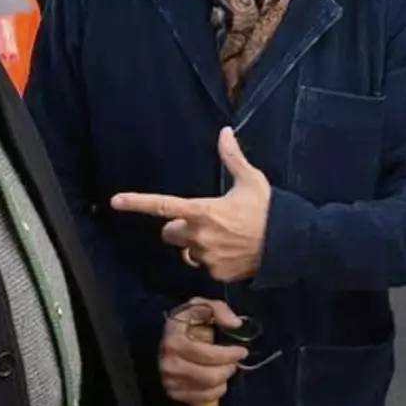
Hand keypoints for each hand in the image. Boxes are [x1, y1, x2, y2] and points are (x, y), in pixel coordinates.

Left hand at [113, 128, 271, 282]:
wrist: (289, 244)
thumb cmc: (269, 210)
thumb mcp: (252, 180)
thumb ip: (233, 158)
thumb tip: (224, 132)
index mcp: (202, 211)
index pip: (162, 206)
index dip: (137, 203)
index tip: (116, 201)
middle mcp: (199, 236)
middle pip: (170, 233)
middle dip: (180, 227)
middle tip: (204, 220)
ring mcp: (207, 257)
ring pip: (187, 251)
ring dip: (196, 245)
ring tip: (223, 238)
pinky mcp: (217, 273)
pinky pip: (205, 266)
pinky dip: (214, 260)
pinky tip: (232, 252)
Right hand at [159, 298, 247, 403]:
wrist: (171, 338)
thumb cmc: (190, 323)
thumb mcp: (203, 307)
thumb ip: (219, 309)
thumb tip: (235, 324)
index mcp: (174, 339)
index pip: (207, 354)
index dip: (228, 354)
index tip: (241, 351)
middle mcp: (168, 362)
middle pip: (210, 376)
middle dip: (228, 368)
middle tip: (234, 362)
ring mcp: (169, 379)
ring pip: (209, 388)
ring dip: (224, 378)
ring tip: (226, 368)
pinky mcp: (173, 392)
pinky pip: (203, 398)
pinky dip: (216, 391)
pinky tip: (217, 380)